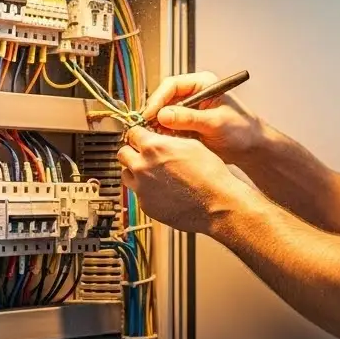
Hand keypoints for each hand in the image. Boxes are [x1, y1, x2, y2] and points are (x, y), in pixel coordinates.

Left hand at [118, 125, 249, 233]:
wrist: (217, 204)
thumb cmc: (210, 175)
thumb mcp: (192, 145)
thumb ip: (169, 141)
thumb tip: (161, 139)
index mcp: (153, 147)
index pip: (132, 133)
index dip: (139, 134)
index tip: (142, 137)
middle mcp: (142, 167)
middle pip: (122, 153)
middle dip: (132, 151)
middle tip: (143, 154)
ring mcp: (142, 188)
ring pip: (126, 174)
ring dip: (135, 171)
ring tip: (152, 173)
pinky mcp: (145, 205)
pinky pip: (138, 193)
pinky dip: (146, 190)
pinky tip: (163, 190)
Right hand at [141, 71, 263, 161]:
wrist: (252, 149)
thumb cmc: (243, 130)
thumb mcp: (215, 123)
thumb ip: (190, 118)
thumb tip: (163, 115)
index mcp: (203, 84)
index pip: (172, 85)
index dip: (158, 99)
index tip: (149, 114)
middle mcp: (194, 95)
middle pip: (165, 99)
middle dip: (155, 113)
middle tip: (147, 127)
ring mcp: (190, 111)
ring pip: (165, 114)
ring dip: (158, 125)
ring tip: (155, 137)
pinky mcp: (188, 125)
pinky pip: (170, 127)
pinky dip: (165, 134)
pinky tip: (163, 142)